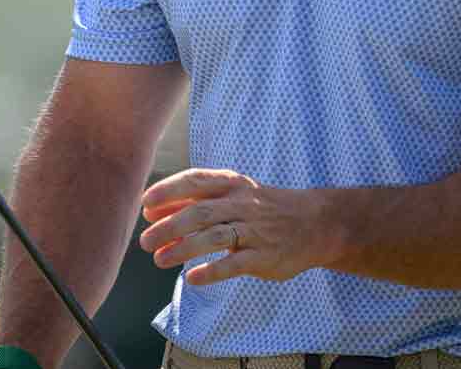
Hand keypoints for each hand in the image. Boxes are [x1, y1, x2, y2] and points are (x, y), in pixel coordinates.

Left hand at [137, 168, 333, 284]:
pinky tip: (193, 279)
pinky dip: (213, 271)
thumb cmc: (261, 209)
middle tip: (144, 241)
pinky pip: (236, 263)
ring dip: (184, 249)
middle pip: (200, 212)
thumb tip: (150, 211)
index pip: (195, 181)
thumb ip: (193, 201)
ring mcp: (255, 230)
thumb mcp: (232, 196)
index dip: (169, 191)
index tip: (146, 205)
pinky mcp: (266, 256)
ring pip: (215, 237)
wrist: (315, 224)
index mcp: (231, 184)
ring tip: (159, 260)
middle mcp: (242, 204)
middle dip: (169, 226)